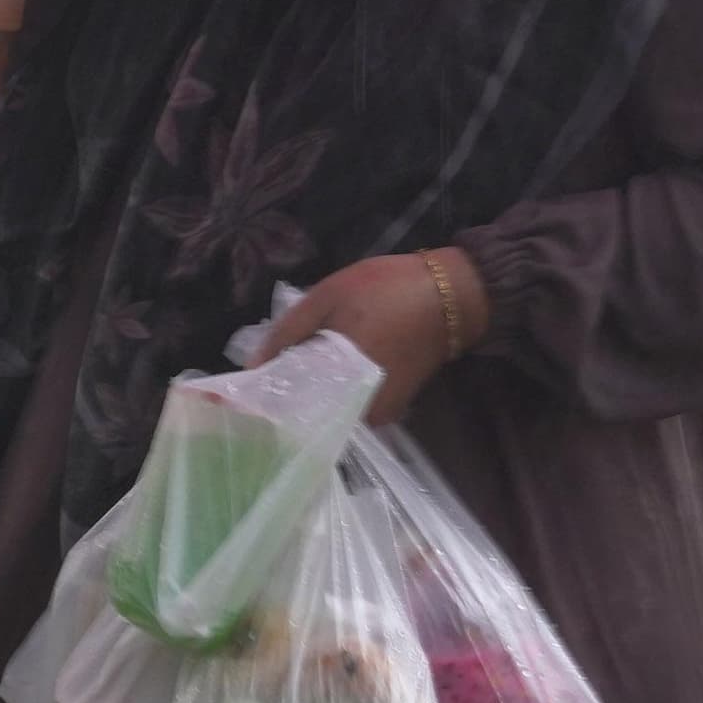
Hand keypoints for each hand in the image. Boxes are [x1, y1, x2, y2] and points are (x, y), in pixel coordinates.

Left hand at [258, 249, 490, 424]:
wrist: (450, 297)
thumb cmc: (387, 289)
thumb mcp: (329, 296)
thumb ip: (288, 331)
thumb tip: (252, 367)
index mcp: (340, 380)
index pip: (288, 403)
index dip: (268, 391)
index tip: (252, 382)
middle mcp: (359, 409)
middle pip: (309, 412)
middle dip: (290, 394)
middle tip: (276, 370)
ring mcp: (378, 413)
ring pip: (330, 412)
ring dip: (313, 394)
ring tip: (301, 368)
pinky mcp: (390, 410)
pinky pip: (351, 408)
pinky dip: (337, 393)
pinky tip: (329, 370)